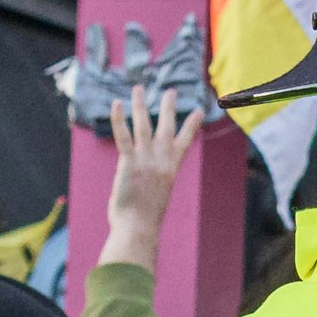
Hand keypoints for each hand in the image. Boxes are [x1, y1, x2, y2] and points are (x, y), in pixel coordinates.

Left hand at [103, 88, 204, 269]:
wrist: (139, 228)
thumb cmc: (144, 221)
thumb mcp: (155, 198)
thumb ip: (151, 184)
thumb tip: (143, 187)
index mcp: (171, 168)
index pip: (185, 140)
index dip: (192, 124)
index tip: (199, 110)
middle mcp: (162, 160)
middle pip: (167, 126)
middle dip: (169, 107)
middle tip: (171, 91)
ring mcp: (146, 160)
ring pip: (144, 125)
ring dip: (141, 104)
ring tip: (139, 89)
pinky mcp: (129, 163)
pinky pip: (124, 136)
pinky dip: (119, 119)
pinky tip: (117, 104)